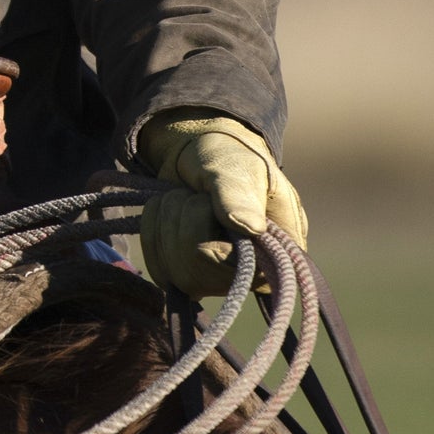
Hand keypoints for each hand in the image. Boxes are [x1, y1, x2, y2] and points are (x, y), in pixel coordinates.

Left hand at [136, 111, 307, 298]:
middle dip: (185, 215)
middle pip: (195, 264)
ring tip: (187, 200)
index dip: (212, 229)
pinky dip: (153, 231)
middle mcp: (251, 274)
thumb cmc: (227, 157)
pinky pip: (156, 269)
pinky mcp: (188, 279)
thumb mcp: (236, 165)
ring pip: (172, 269)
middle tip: (199, 194)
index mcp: (280, 250)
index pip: (240, 265)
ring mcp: (217, 281)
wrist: (197, 152)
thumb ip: (238, 194)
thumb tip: (251, 228)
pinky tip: (168, 213)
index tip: (211, 200)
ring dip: (166, 219)